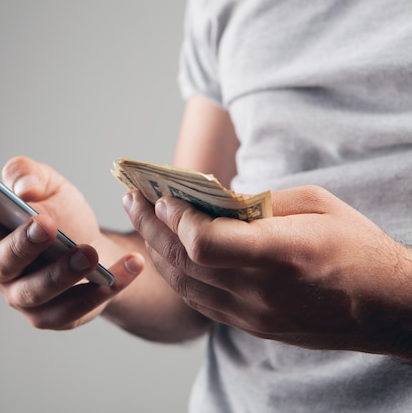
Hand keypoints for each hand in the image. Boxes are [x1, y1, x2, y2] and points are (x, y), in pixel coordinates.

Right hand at [0, 156, 142, 329]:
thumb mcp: (48, 184)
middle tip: (47, 225)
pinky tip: (129, 266)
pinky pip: (78, 307)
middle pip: (2, 262)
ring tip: (89, 252)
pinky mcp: (55, 317)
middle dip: (23, 244)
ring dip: (62, 273)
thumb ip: (28, 174)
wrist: (95, 247)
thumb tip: (23, 189)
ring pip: (36, 292)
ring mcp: (23, 297)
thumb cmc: (62, 214)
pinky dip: (105, 288)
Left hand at [123, 185, 411, 357]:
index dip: (176, 217)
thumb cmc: (357, 246)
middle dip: (152, 224)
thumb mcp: (316, 205)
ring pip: (183, 283)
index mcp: (281, 254)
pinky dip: (175, 273)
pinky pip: (197, 300)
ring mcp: (252, 314)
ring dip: (156, 248)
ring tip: (142, 219)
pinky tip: (164, 251)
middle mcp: (260, 290)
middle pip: (183, 259)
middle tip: (133, 197)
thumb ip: (258, 202)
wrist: (386, 307)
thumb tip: (211, 197)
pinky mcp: (249, 325)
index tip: (164, 195)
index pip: (204, 241)